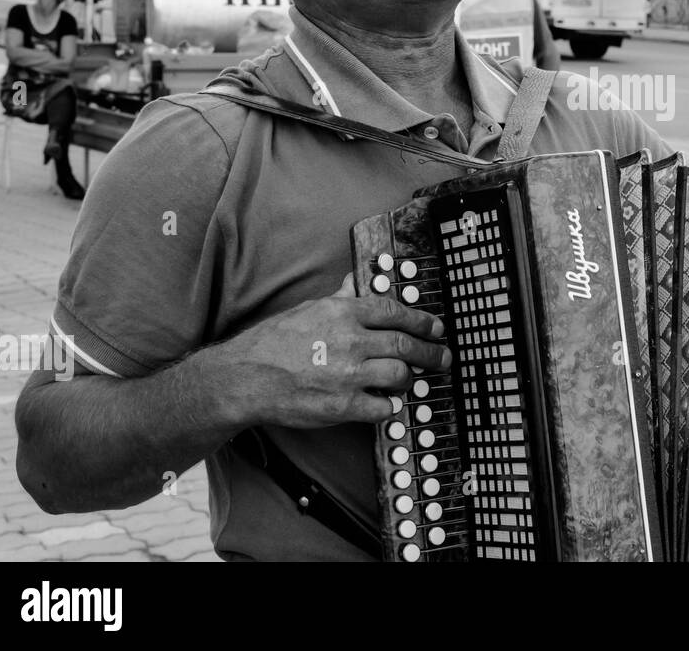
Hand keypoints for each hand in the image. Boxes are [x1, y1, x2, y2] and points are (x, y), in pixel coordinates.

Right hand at [219, 273, 449, 427]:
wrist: (246, 378)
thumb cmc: (275, 342)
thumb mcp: (309, 309)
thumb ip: (340, 298)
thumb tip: (357, 281)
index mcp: (344, 313)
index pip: (396, 312)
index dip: (422, 321)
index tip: (437, 328)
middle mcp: (350, 341)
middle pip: (405, 345)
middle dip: (431, 353)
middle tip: (442, 358)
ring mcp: (348, 375)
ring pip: (399, 375)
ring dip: (409, 379)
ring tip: (409, 380)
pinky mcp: (342, 406)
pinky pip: (382, 407)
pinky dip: (388, 406)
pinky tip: (385, 402)